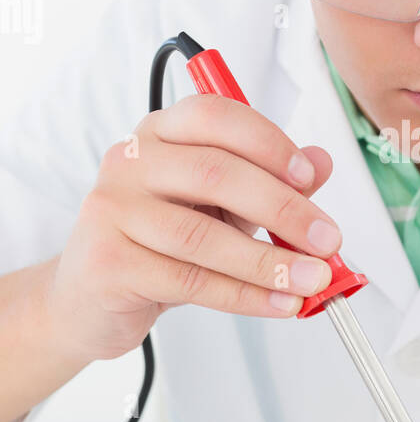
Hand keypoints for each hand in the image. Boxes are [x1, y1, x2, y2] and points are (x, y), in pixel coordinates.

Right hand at [47, 93, 342, 360]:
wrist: (89, 299)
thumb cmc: (160, 243)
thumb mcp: (221, 206)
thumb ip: (270, 182)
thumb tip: (322, 163)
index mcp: (161, 132)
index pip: (217, 117)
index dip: (269, 144)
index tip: (311, 177)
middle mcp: (131, 161)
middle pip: (216, 174)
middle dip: (283, 208)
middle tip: (328, 240)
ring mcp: (113, 209)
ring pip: (203, 236)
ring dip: (269, 262)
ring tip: (312, 281)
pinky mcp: (109, 262)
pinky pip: (190, 280)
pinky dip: (244, 296)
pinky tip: (279, 304)